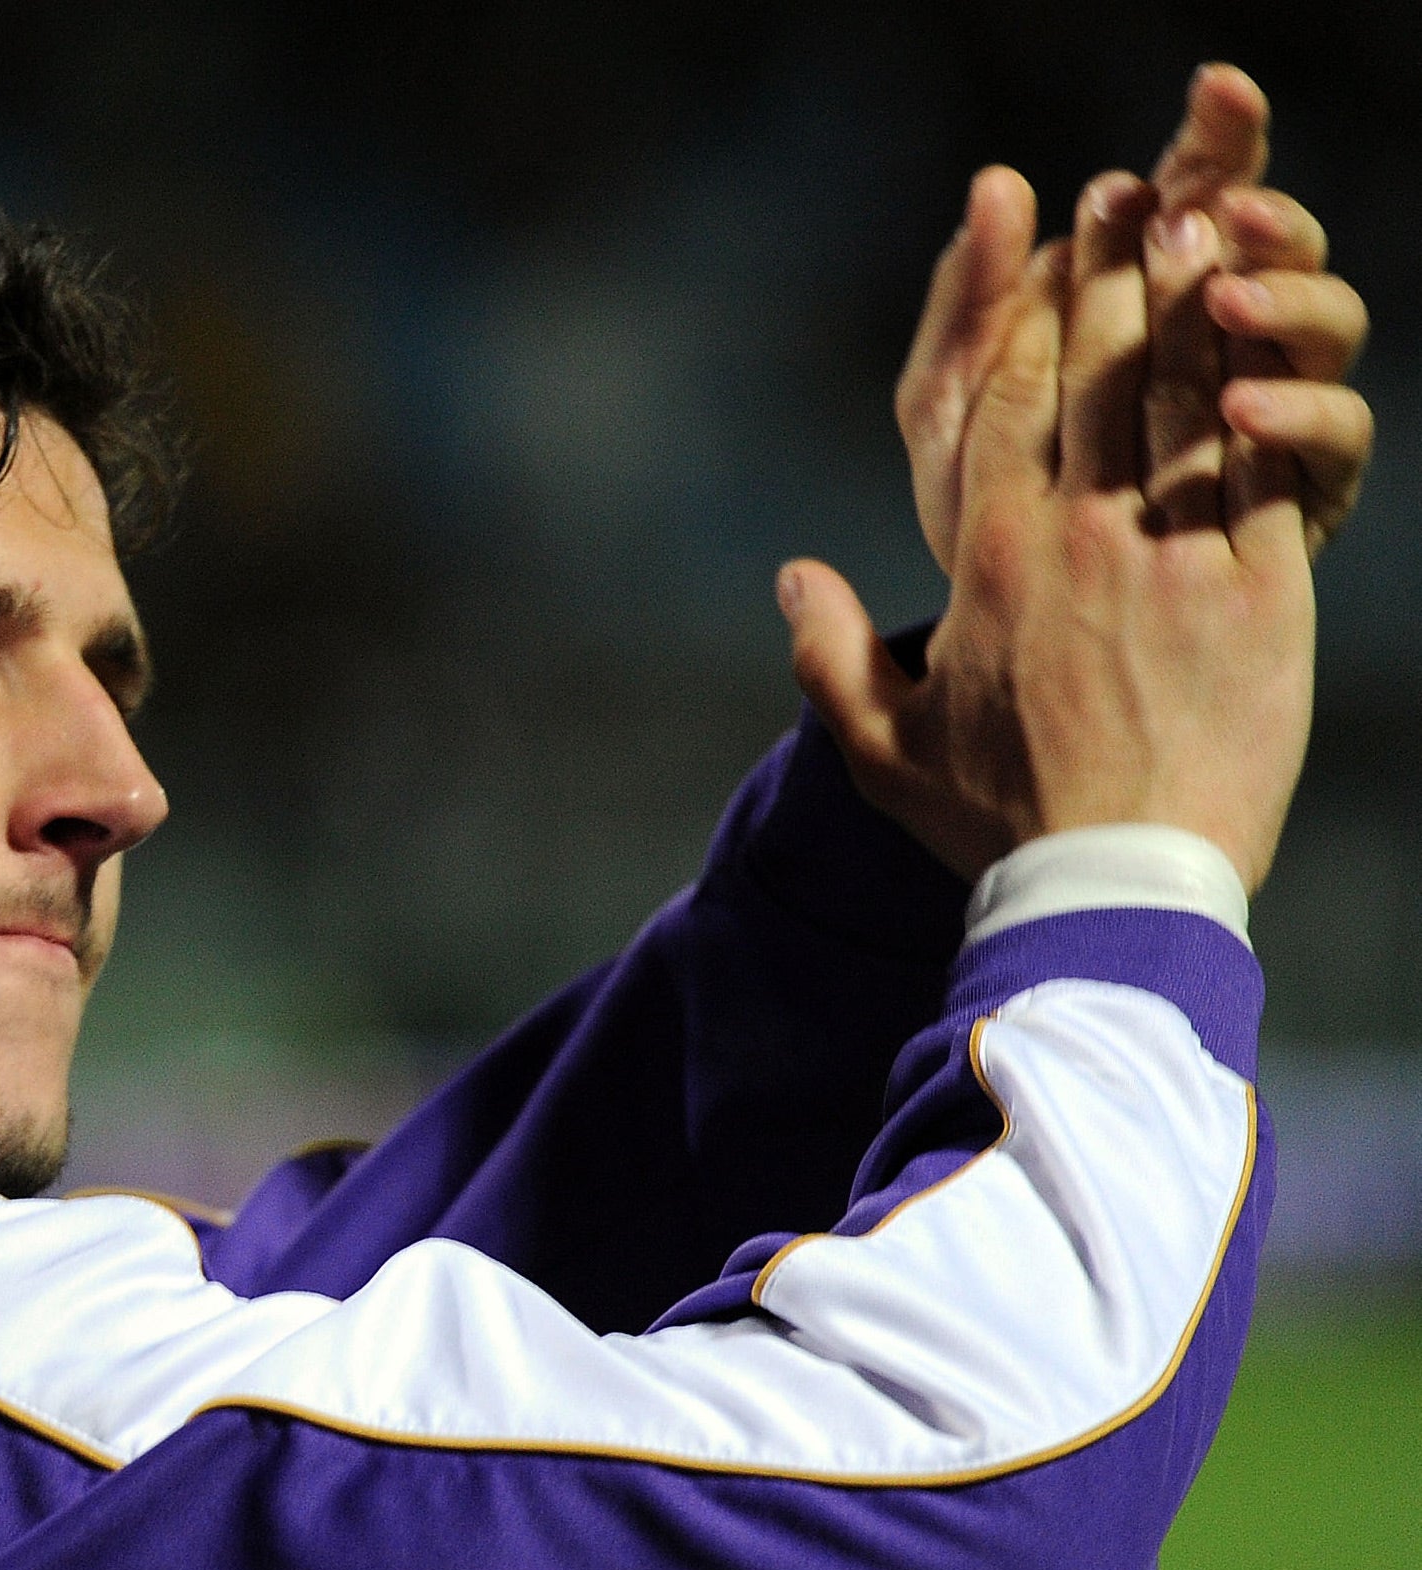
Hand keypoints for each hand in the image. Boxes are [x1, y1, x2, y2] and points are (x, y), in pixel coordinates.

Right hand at [780, 241, 1314, 892]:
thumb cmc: (996, 825)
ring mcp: (1173, 559)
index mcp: (990, 564)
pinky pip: (1260, 465)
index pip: (997, 401)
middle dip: (1104, 272)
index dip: (1012, 305)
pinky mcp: (1260, 591)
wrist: (1114, 886)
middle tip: (1121, 194)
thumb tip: (793, 576)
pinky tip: (1265, 331)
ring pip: (1179, 399)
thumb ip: (831, 655)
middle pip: (1092, 372)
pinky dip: (1261, 388)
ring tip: (1193, 225)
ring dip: (1185, 302)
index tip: (1024, 234)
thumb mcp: (885, 751)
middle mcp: (1077, 540)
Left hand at [899, 64, 1370, 570]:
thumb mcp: (952, 399)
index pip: (1203, 187)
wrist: (1010, 640)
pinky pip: (1331, 432)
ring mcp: (1273, 406)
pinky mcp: (1296, 488)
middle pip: (1280, 242)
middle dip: (1264, 211)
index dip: (1219, 132)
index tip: (1215, 86)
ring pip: (1325, 321)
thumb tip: (998, 183)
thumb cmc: (980, 503)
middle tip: (1221, 206)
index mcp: (1152, 295)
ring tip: (1221, 298)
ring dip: (1285, 298)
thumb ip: (973, 297)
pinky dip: (1295, 411)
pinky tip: (1243, 411)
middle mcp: (1228, 337)